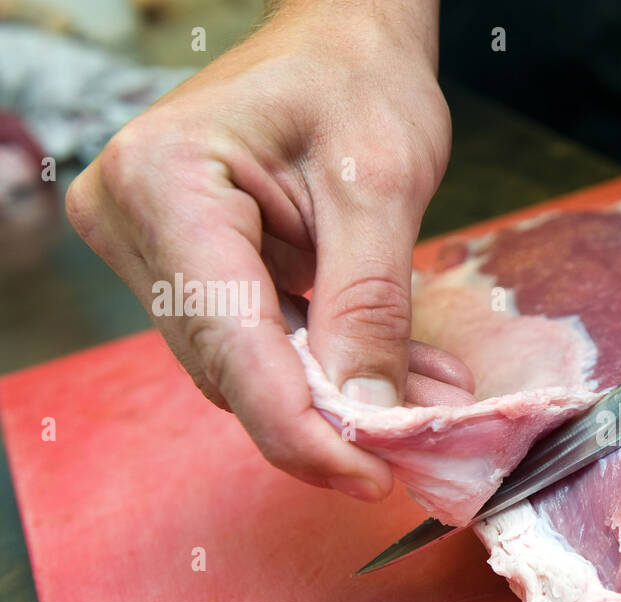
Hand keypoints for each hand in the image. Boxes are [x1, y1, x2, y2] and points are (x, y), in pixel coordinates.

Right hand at [66, 0, 472, 500]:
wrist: (342, 40)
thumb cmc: (357, 80)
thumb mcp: (382, 187)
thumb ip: (370, 304)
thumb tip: (371, 413)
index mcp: (168, 181)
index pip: (232, 344)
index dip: (302, 429)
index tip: (369, 477)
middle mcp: (134, 218)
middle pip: (231, 368)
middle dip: (330, 417)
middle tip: (419, 442)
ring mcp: (152, 245)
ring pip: (244, 368)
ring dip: (336, 399)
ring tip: (425, 400)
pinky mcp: (185, 265)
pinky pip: (256, 344)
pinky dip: (328, 367)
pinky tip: (395, 376)